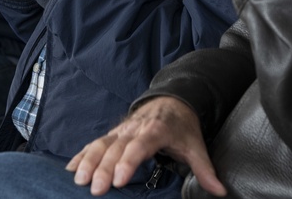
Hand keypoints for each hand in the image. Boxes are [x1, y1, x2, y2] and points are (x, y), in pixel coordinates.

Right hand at [67, 97, 225, 196]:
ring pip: (102, 144)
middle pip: (117, 148)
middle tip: (95, 189)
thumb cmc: (183, 127)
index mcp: (157, 130)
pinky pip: (95, 143)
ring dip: (88, 161)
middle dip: (105, 168)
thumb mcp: (196, 146)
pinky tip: (70, 169)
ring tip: (78, 180)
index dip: (130, 161)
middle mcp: (135, 128)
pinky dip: (82, 155)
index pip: (141, 145)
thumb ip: (205, 170)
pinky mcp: (113, 133)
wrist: (172, 100)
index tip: (121, 179)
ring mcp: (122, 130)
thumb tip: (220, 191)